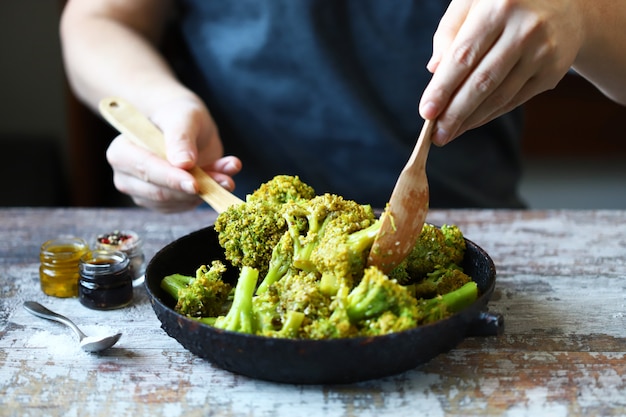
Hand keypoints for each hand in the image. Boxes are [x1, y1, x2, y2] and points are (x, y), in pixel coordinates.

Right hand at [106, 97, 241, 211]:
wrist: (186, 126)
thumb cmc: (178, 116)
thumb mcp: (183, 117)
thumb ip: (181, 138)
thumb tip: (183, 164)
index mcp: (121, 151)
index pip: (145, 169)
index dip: (171, 178)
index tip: (195, 184)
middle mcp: (126, 176)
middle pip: (159, 192)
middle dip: (194, 189)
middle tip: (225, 181)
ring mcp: (143, 194)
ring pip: (176, 202)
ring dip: (206, 191)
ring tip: (228, 176)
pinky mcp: (162, 204)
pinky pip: (186, 206)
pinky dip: (208, 194)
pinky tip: (222, 178)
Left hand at [419, 0, 584, 145]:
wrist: (568, 2)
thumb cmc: (505, 2)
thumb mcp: (473, 1)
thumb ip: (450, 30)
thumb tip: (434, 70)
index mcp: (499, 7)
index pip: (463, 56)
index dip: (442, 88)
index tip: (426, 112)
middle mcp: (525, 29)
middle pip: (482, 82)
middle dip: (454, 114)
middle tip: (436, 135)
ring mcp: (543, 52)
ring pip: (499, 96)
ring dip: (470, 120)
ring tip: (448, 133)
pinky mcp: (553, 71)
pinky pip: (514, 100)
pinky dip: (490, 115)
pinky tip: (471, 123)